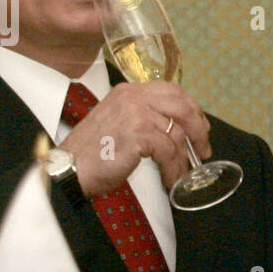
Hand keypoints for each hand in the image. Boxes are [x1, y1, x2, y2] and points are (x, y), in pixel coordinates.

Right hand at [59, 81, 212, 198]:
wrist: (69, 167)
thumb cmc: (92, 152)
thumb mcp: (119, 122)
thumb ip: (144, 117)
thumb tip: (177, 129)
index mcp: (130, 91)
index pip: (173, 91)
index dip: (192, 109)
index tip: (200, 127)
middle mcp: (134, 97)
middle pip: (183, 107)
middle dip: (199, 129)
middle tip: (203, 149)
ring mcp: (136, 114)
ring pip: (177, 134)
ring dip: (182, 159)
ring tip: (180, 174)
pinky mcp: (138, 134)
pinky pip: (168, 152)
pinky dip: (173, 169)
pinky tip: (169, 180)